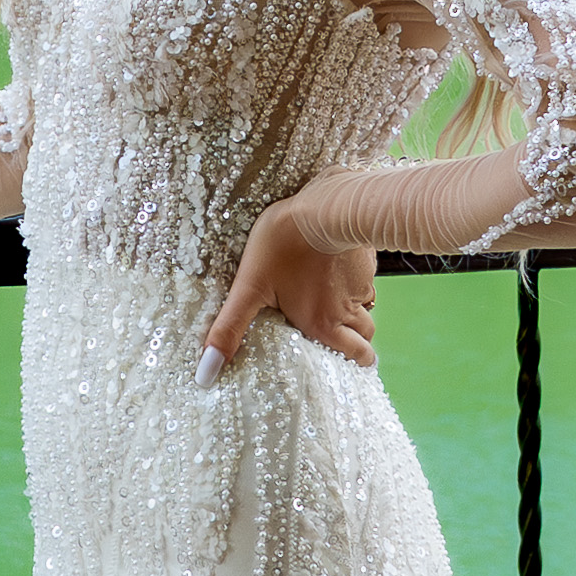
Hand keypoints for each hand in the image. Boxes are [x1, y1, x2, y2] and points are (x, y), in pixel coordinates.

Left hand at [199, 202, 375, 379]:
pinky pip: (366, 276)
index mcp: (323, 323)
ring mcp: (361, 281)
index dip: (356, 362)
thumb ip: (230, 328)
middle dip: (359, 342)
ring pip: (367, 306)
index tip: (350, 365)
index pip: (357, 356)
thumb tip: (207, 372)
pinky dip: (355, 279)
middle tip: (346, 341)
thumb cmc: (286, 244)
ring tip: (338, 305)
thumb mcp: (249, 287)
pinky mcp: (366, 257)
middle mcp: (347, 308)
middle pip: (366, 336)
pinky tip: (338, 269)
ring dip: (356, 310)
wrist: (325, 203)